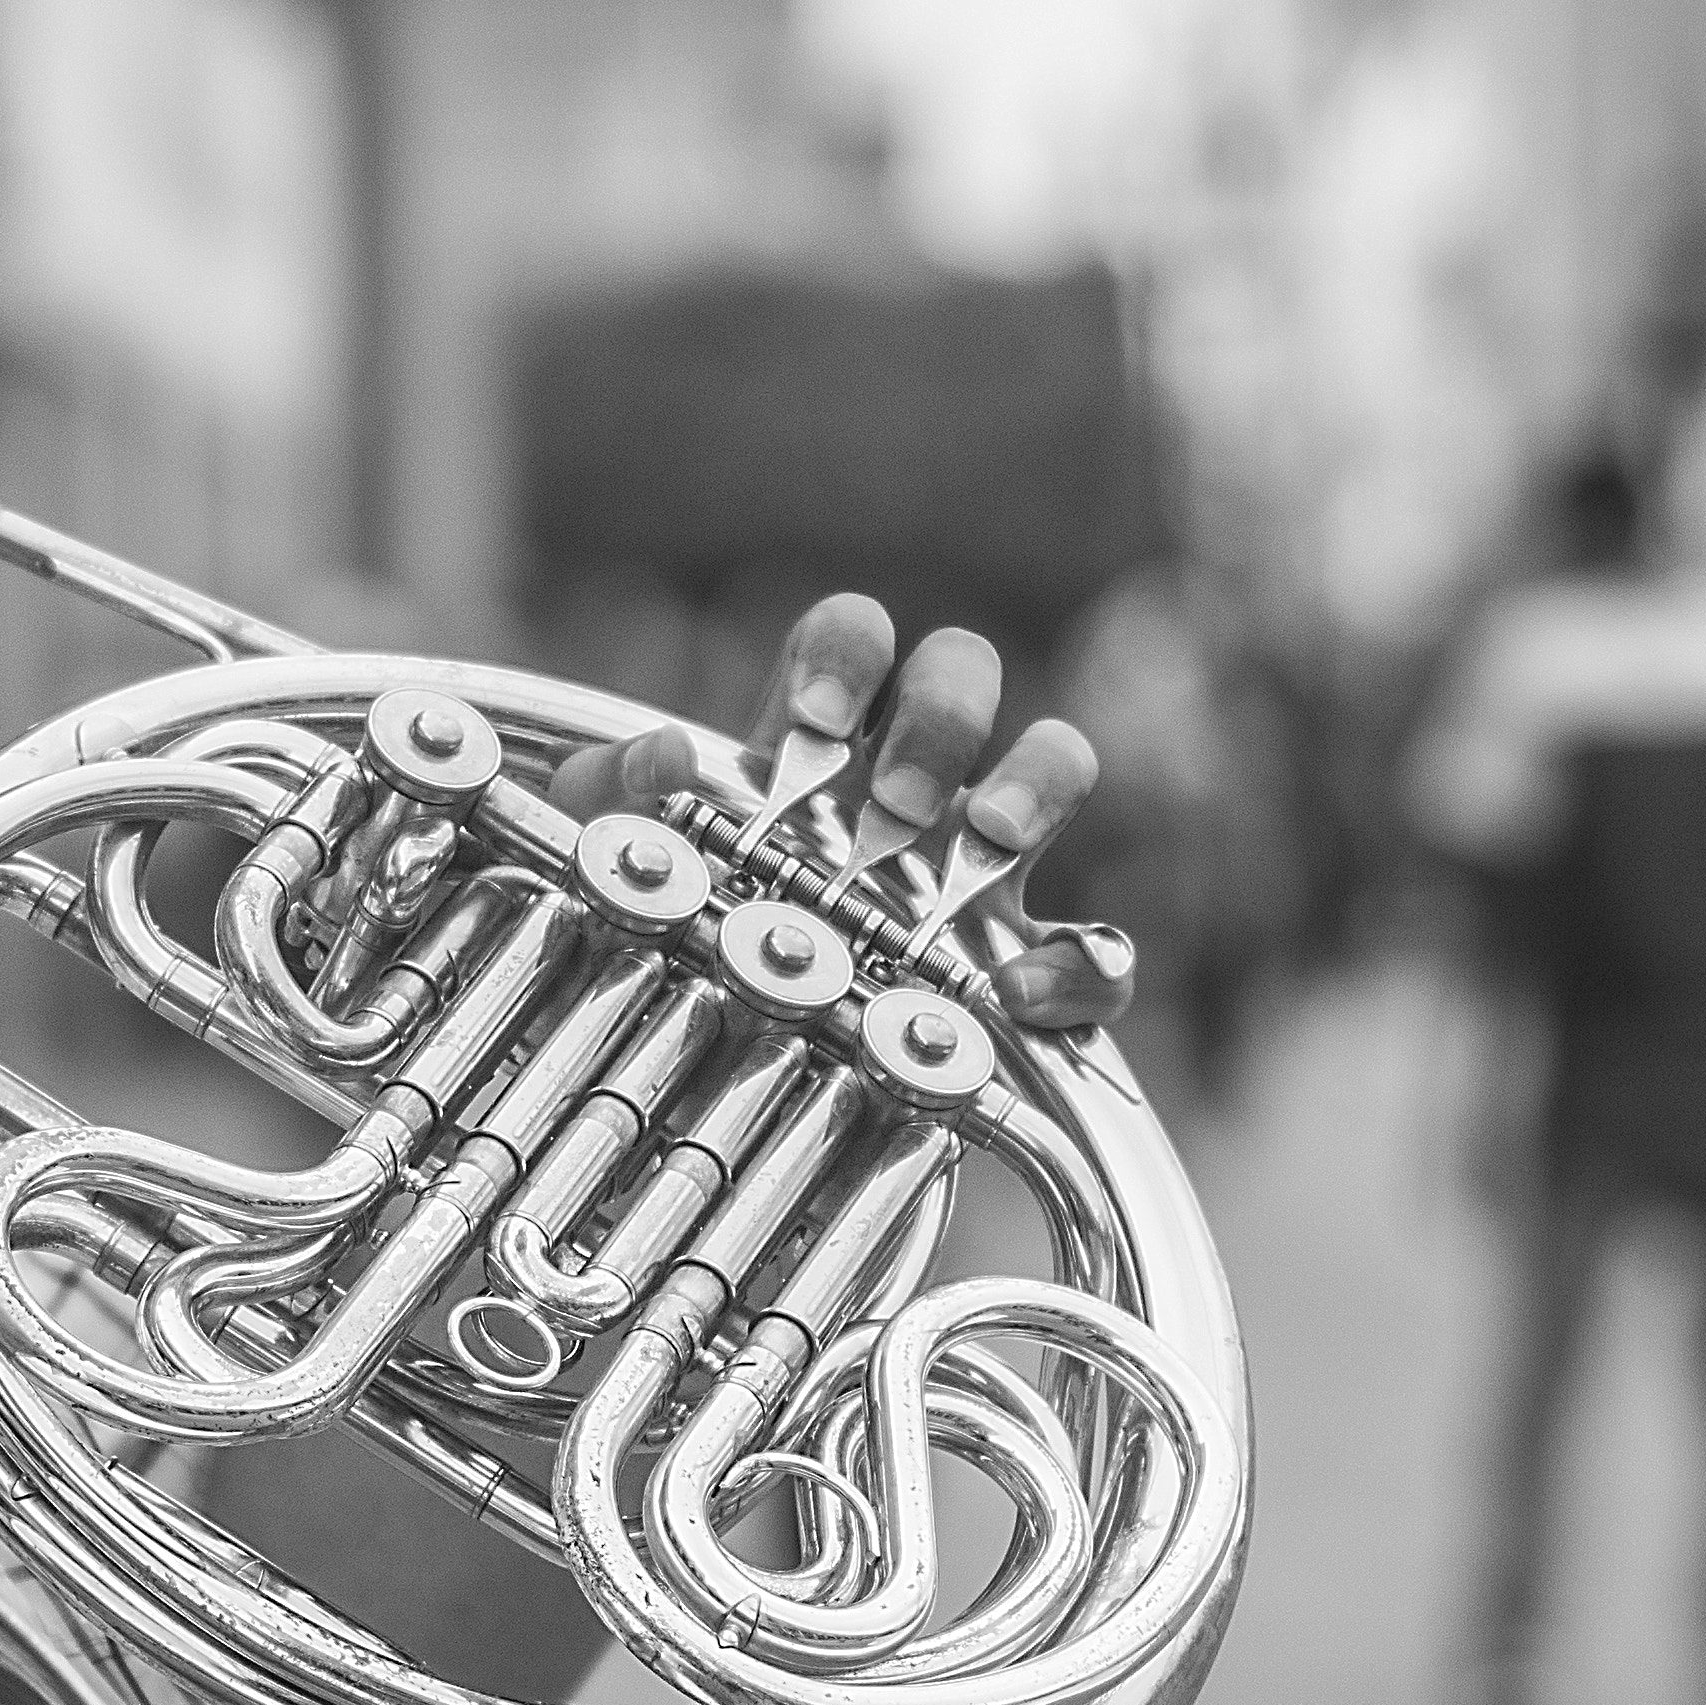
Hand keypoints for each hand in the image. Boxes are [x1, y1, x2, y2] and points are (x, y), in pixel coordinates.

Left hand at [550, 596, 1132, 1031]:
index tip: (818, 720)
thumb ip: (606, 798)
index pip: (853, 637)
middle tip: (898, 803)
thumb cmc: (677, 934)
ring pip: (1056, 763)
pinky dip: (1084, 965)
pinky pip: (1099, 951)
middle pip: (962, 671)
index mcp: (812, 742)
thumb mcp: (618, 865)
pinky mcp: (1022, 968)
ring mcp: (976, 868)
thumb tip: (666, 755)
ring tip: (989, 841)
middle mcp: (907, 783)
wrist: (714, 1068)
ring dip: (1035, 782)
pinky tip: (1022, 997)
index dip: (849, 651)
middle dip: (941, 715)